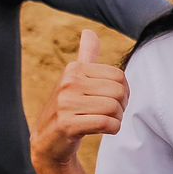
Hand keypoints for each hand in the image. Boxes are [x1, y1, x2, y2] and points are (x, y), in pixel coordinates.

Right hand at [32, 30, 128, 167]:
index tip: (112, 100)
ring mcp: (65, 103)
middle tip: (109, 114)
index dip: (124, 91)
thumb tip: (89, 32)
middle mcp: (68, 82)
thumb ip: (86, 56)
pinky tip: (103, 131)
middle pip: (118, 91)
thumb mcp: (75, 79)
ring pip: (113, 108)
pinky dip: (112, 129)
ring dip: (116, 119)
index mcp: (74, 69)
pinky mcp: (66, 124)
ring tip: (104, 122)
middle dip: (121, 106)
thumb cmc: (68, 108)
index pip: (119, 75)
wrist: (48, 141)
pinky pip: (106, 123)